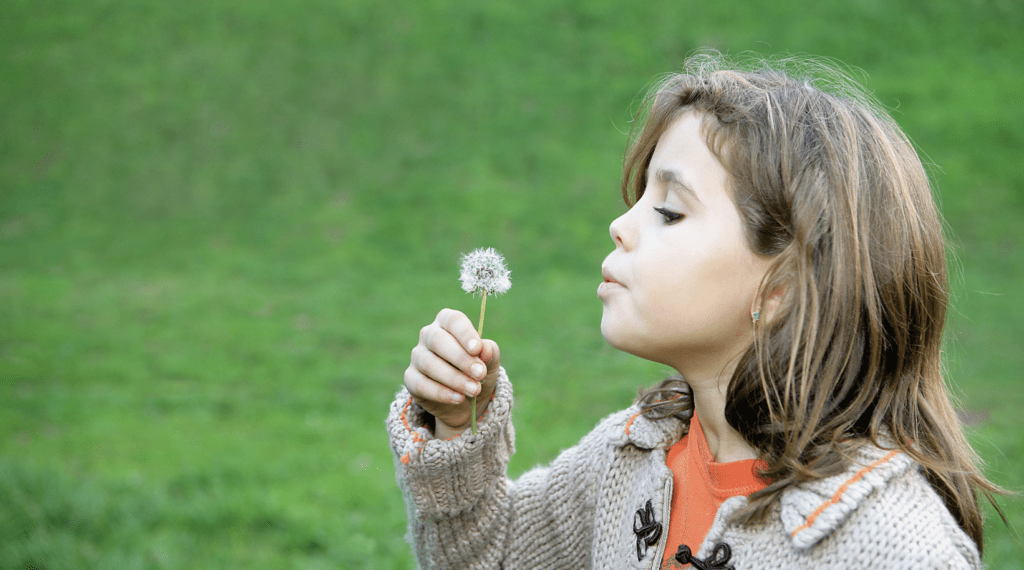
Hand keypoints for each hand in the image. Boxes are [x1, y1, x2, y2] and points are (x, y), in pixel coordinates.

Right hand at [405, 308, 500, 437]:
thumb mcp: (490, 362)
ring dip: (454, 378)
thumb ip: (489, 352)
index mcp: (448, 322)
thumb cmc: (477, 371)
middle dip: (461, 358)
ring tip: (474, 390)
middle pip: (438, 340)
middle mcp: (429, 335)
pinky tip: (458, 398)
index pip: (453, 320)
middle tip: (480, 374)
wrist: (468, 401)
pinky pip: (421, 384)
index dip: (465, 334)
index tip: (477, 349)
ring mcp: (417, 356)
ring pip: (429, 364)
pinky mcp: (410, 378)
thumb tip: (484, 349)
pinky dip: (441, 393)